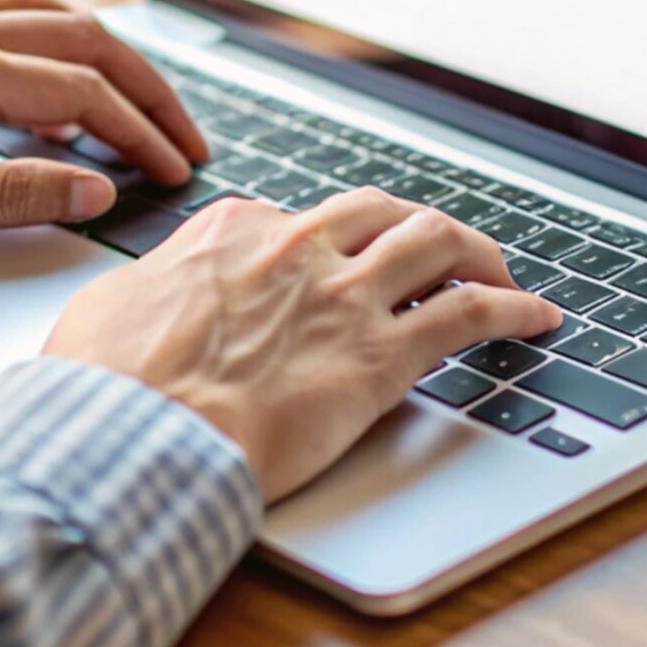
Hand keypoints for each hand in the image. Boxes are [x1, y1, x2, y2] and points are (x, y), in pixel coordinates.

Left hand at [0, 0, 209, 244]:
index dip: (141, 136)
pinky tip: (56, 81)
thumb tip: (95, 189)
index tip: (177, 176)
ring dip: (110, 59)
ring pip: (51, 17)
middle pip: (86, 40)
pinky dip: (57, 43)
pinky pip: (8, 16)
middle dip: (149, 90)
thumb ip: (6, 192)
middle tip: (188, 140)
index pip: (84, 95)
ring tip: (142, 107)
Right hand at [44, 187, 565, 499]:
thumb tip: (144, 303)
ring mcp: (344, 294)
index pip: (300, 220)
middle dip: (417, 227)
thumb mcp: (108, 310)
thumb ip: (150, 291)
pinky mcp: (381, 352)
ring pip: (436, 241)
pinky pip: (470, 313)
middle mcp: (296, 247)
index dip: (326, 246)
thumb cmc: (109, 387)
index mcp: (231, 231)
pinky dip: (514, 308)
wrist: (136, 434)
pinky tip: (538, 317)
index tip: (337, 269)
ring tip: (501, 273)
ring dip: (477, 252)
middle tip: (441, 250)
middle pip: (381, 212)